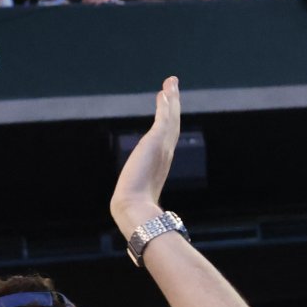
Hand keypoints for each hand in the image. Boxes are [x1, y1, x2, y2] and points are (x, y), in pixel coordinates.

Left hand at [112, 78, 181, 235]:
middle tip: (172, 87)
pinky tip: (165, 92)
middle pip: (172, 123)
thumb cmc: (135, 210)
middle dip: (172, 105)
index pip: (166, 138)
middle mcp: (165, 153)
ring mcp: (163, 147)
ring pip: (170, 117)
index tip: (167, 110)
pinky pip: (164, 117)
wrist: (134, 209)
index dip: (169, 122)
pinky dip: (166, 104)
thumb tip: (136, 223)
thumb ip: (141, 202)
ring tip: (170, 83)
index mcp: (161, 164)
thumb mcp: (138, 198)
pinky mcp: (157, 141)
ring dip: (171, 99)